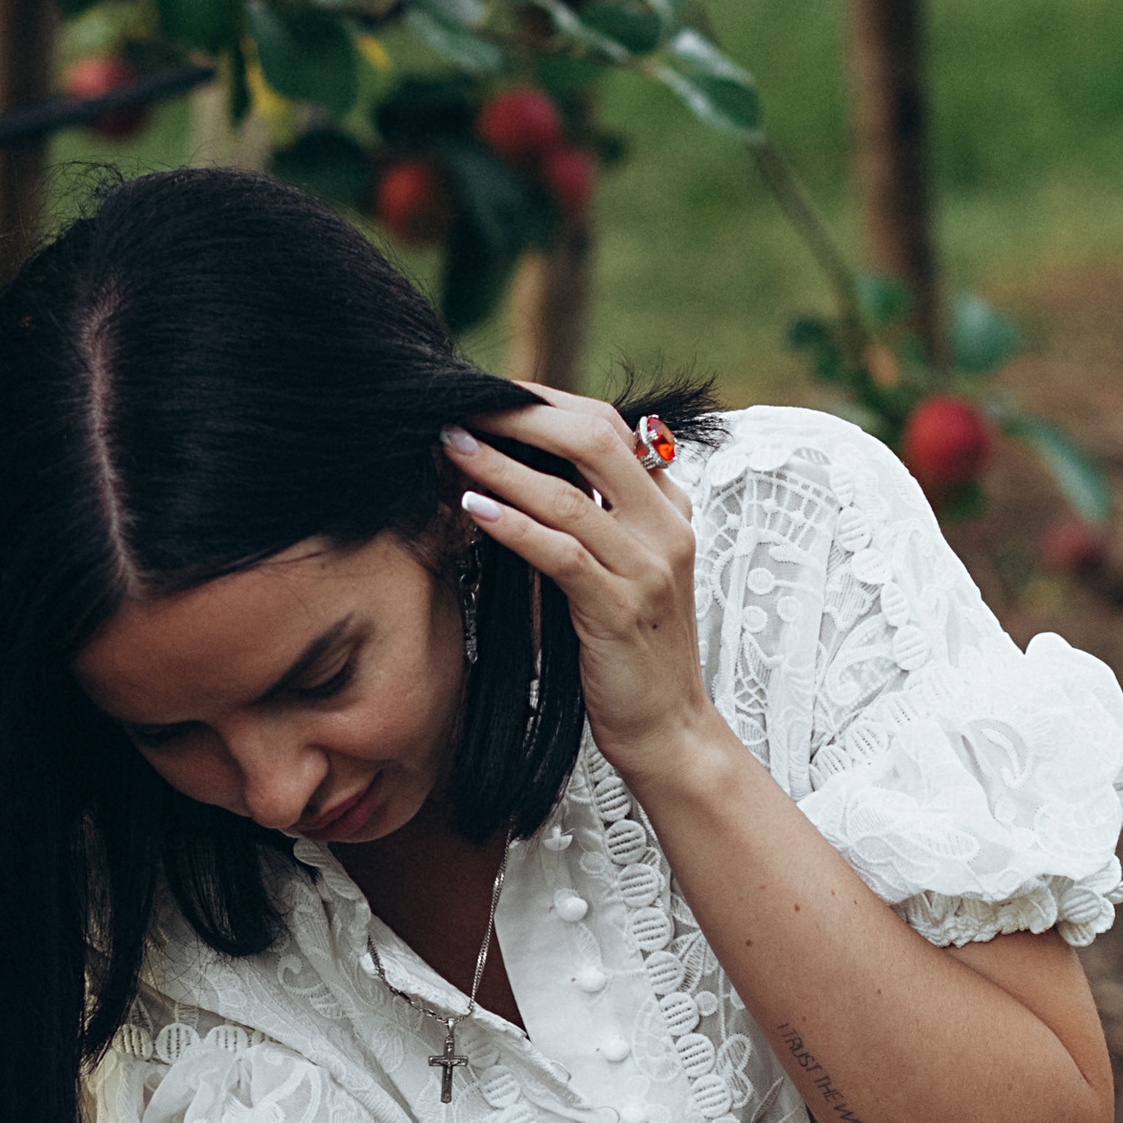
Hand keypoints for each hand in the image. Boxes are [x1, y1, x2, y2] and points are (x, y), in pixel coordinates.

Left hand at [444, 391, 721, 792]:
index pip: (611, 428)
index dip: (548, 404)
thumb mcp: (624, 571)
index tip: (494, 393)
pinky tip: (473, 509)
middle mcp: (666, 529)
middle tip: (466, 404)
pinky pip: (561, 554)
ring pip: (568, 496)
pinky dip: (514, 525)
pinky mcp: (620, 611)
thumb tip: (528, 468)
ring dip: (502, 465)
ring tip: (452, 445)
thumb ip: (596, 518)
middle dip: (523, 416)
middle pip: (593, 441)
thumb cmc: (633, 651)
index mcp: (670, 510)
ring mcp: (647, 569)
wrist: (669, 729)